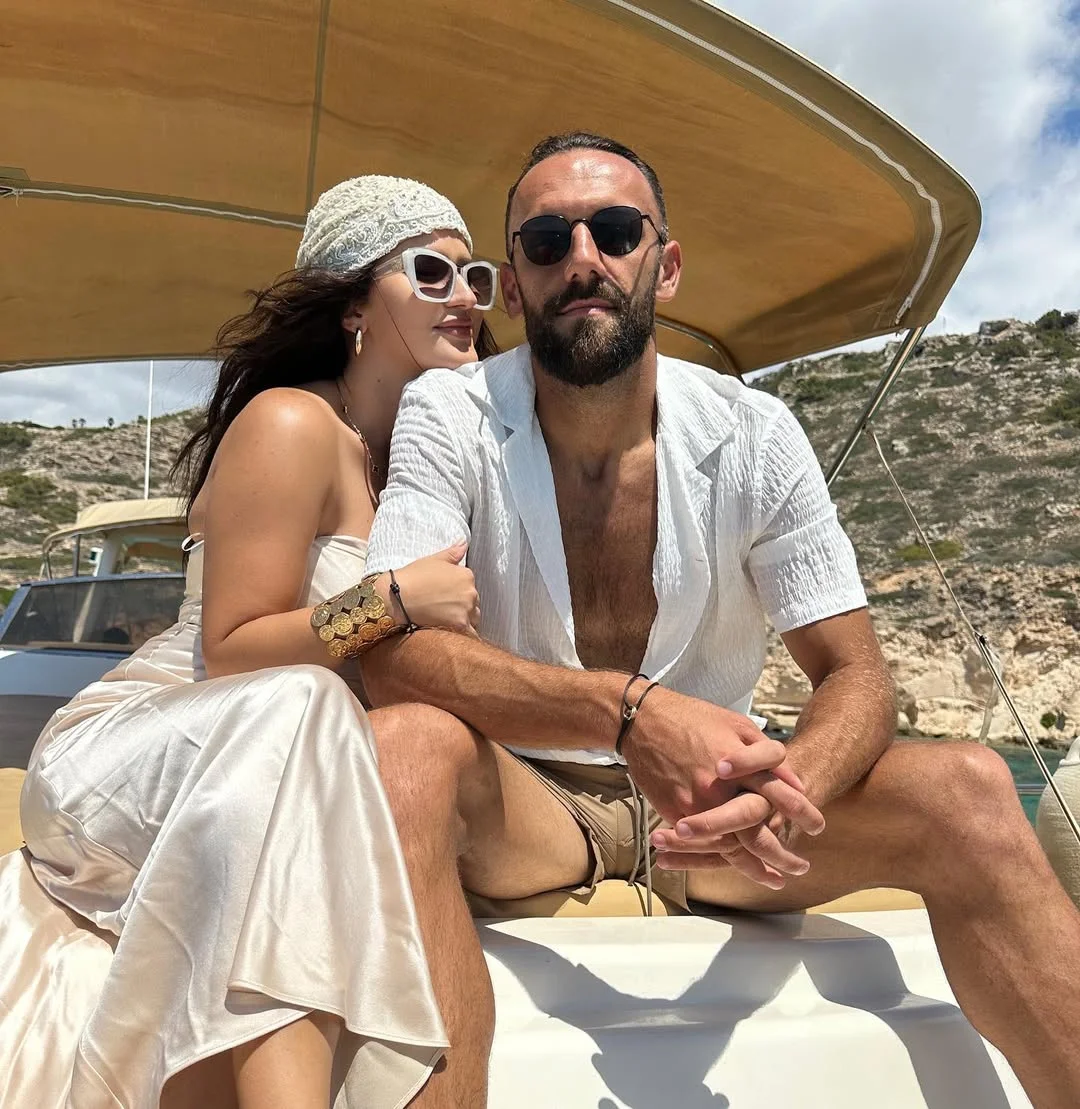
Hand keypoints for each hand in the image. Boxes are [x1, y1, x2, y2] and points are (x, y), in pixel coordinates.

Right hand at [378, 542, 479, 634]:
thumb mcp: (434, 560)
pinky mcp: (460, 625)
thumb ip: (453, 553)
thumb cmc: (413, 578)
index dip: (457, 590)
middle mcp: (471, 592)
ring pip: (474, 617)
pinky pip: (471, 633)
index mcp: (467, 575)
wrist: (396, 598)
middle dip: (462, 604)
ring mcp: (467, 609)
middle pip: (473, 601)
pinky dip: (465, 634)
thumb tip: (464, 543)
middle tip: (442, 606)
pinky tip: (454, 632)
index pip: (469, 584)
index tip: (444, 593)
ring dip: (465, 618)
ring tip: (445, 619)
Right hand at [621, 689, 822, 886]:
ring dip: (756, 867)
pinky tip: (737, 867)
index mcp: (740, 762)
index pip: (779, 793)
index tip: (817, 825)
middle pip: (758, 831)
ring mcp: (697, 804)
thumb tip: (794, 782)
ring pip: (731, 847)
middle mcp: (721, 787)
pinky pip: (702, 843)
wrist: (642, 721)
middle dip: (783, 854)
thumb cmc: (692, 717)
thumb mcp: (736, 724)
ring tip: (775, 878)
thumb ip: (765, 753)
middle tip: (802, 866)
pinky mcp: (675, 812)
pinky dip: (721, 860)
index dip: (801, 811)